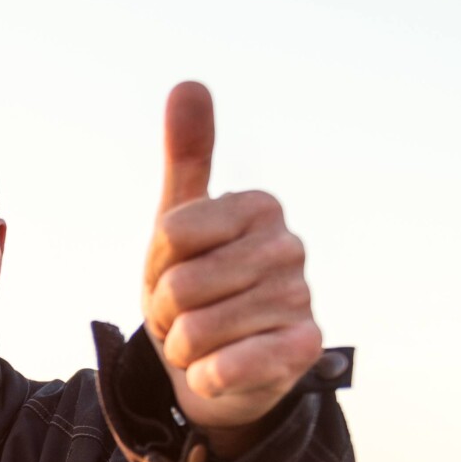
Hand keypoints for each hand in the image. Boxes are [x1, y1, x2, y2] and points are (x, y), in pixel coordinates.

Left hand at [142, 81, 321, 438]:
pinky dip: (207, 378)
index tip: (177, 272)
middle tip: (189, 314)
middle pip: (179, 286)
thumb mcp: (179, 226)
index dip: (158, 265)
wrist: (221, 368)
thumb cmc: (197, 290)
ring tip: (207, 341)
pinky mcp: (302, 351)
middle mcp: (289, 248)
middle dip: (167, 312)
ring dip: (184, 348)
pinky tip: (223, 370)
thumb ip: (187, 158)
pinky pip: (224, 368)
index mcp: (260, 208)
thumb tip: (188, 83)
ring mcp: (301, 299)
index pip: (170, 234)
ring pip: (194, 332)